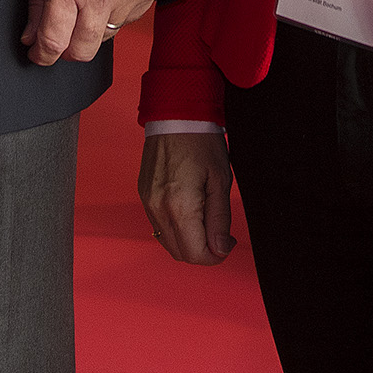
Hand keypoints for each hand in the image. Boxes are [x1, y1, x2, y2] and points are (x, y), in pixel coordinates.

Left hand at [21, 0, 157, 66]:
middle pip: (80, 51)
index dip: (41, 54)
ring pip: (104, 39)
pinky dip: (113, 17)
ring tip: (86, 5)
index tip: (38, 54)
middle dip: (66, 51)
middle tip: (60, 36)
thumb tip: (31, 36)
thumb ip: (38, 2)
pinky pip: (126, 23)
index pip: (53, 41)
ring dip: (91, 32)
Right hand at [139, 131, 235, 264]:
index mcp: (180, 206)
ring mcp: (148, 203)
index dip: (215, 257)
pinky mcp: (144, 196)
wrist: (175, 116)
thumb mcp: (221, 181)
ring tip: (206, 220)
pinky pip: (159, 226)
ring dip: (188, 242)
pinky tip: (190, 212)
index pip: (195, 254)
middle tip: (220, 235)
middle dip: (203, 252)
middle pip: (180, 253)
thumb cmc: (202, 143)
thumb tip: (221, 249)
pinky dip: (176, 229)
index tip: (228, 244)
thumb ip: (220, 220)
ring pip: (168, 242)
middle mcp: (158, 209)